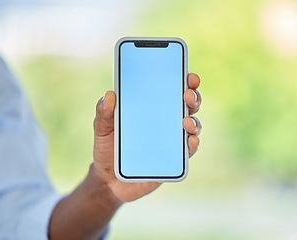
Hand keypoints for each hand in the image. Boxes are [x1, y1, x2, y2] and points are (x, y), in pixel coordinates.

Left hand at [92, 73, 201, 202]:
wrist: (109, 180)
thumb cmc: (108, 148)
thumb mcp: (102, 128)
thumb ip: (104, 113)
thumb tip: (110, 95)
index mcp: (152, 107)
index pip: (172, 89)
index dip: (184, 80)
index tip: (188, 75)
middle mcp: (167, 121)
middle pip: (188, 105)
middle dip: (193, 97)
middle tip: (187, 95)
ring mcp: (173, 140)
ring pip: (193, 127)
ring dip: (194, 122)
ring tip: (185, 122)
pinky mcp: (175, 159)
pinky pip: (188, 151)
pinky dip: (192, 145)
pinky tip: (190, 141)